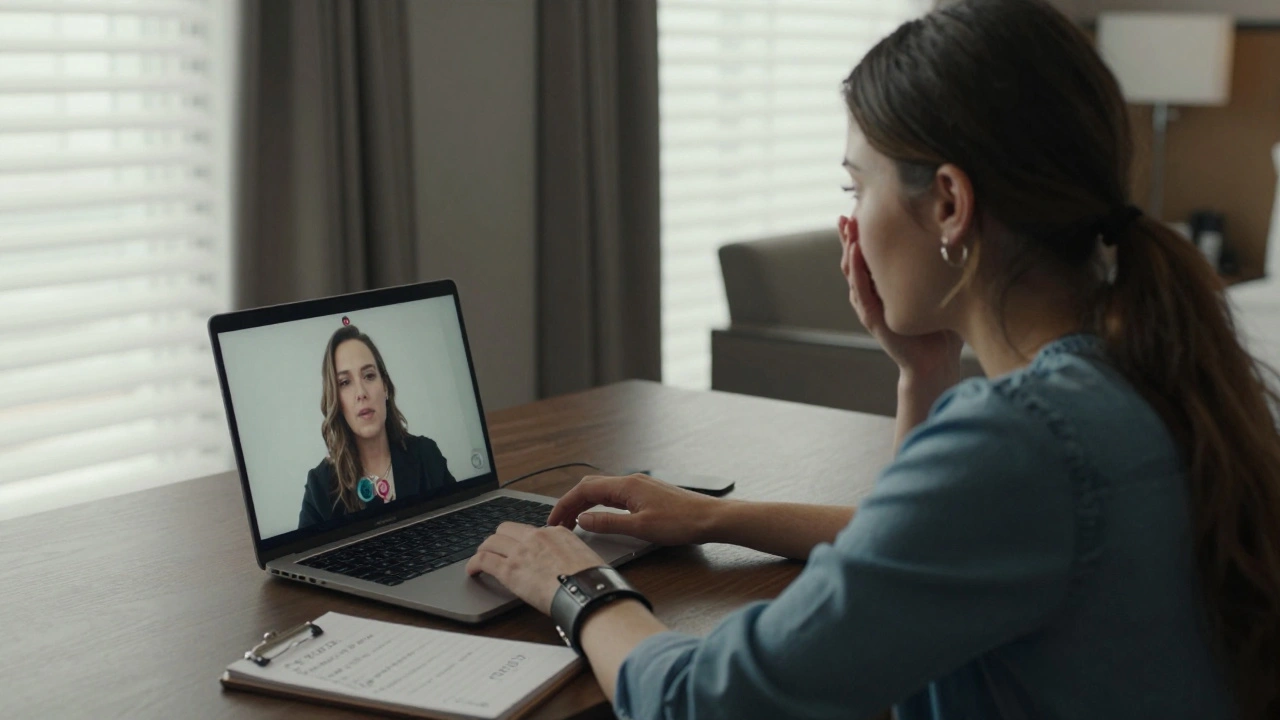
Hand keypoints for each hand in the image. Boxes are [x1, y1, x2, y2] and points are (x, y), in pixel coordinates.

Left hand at [465, 522, 606, 614]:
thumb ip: (570, 555)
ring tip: (480, 560)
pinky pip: (483, 560)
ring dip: (484, 549)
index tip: (519, 549)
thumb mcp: (585, 557)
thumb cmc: (591, 581)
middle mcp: (536, 536)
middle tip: (496, 550)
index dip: (521, 540)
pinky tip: (472, 571)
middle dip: (499, 539)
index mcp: (556, 532)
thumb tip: (568, 565)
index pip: (530, 531)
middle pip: (506, 529)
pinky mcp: (509, 570)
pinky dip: (474, 564)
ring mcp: (521, 551)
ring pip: (491, 541)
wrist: (587, 592)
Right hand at [547, 474, 723, 545]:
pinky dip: (600, 505)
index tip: (553, 521)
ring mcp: (639, 486)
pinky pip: (615, 496)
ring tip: (573, 522)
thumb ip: (608, 523)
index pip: (584, 490)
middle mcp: (631, 481)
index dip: (564, 505)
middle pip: (590, 487)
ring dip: (585, 504)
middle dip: (571, 503)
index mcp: (626, 486)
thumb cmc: (681, 522)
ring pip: (602, 491)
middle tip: (559, 523)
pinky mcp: (647, 494)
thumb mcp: (640, 528)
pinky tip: (599, 517)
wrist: (711, 519)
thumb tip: (582, 519)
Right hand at [838, 215, 962, 384]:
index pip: (871, 254)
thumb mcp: (939, 289)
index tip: (864, 209)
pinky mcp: (873, 318)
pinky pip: (861, 291)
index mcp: (887, 286)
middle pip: (855, 259)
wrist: (936, 362)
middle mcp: (874, 293)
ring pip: (852, 272)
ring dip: (848, 249)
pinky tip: (856, 253)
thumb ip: (940, 267)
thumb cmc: (942, 327)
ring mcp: (871, 306)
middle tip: (846, 214)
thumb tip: (963, 233)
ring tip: (847, 227)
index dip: (864, 233)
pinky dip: (856, 271)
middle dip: (849, 236)